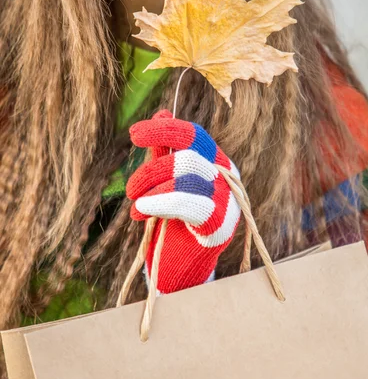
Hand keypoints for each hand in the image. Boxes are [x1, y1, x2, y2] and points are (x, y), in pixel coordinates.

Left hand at [126, 110, 240, 293]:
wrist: (185, 266)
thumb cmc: (175, 221)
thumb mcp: (167, 183)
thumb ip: (165, 152)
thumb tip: (162, 112)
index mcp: (215, 162)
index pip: (193, 135)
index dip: (164, 130)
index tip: (134, 133)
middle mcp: (226, 177)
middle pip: (187, 156)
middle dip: (150, 169)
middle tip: (129, 188)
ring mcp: (227, 201)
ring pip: (186, 176)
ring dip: (151, 188)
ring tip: (135, 205)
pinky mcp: (220, 226)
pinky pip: (189, 204)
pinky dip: (160, 203)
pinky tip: (141, 210)